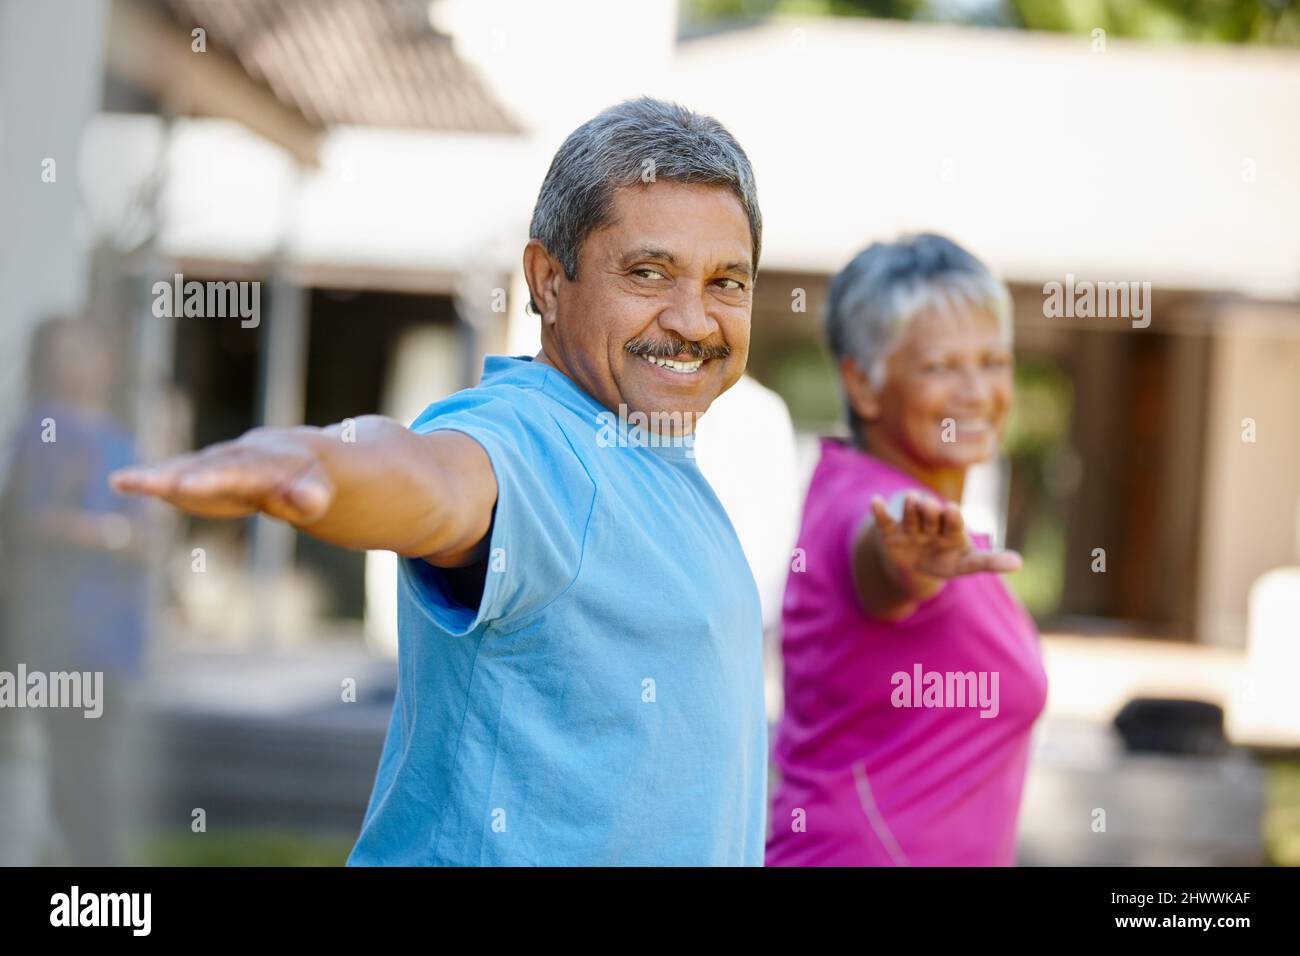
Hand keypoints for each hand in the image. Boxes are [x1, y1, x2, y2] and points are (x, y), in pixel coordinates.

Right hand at [108, 427, 333, 524]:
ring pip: (186, 468)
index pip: (239, 472)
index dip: (214, 479)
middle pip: (207, 467)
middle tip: (153, 484)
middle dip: (181, 476)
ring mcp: (215, 462)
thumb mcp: (316, 492)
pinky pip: (175, 473)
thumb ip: (310, 497)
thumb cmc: (308, 481)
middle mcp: (236, 456)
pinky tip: (121, 481)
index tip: (188, 486)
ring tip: (126, 481)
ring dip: (158, 476)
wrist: (295, 455)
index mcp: (267, 462)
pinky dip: (151, 478)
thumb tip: (312, 502)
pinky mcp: (200, 473)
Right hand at [867, 490, 1021, 603]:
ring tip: (911, 500)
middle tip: (931, 505)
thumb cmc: (945, 559)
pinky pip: (885, 522)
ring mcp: (910, 528)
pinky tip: (875, 502)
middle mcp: (931, 525)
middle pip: (931, 517)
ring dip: (910, 508)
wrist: (913, 563)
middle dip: (930, 512)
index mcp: (952, 531)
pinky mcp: (890, 534)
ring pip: (911, 516)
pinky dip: (880, 512)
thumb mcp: (966, 563)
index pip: (954, 524)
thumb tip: (1019, 562)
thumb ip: (989, 561)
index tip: (952, 509)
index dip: (952, 519)